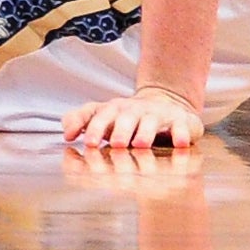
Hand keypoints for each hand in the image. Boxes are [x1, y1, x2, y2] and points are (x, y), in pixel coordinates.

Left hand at [63, 82, 204, 149]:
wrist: (168, 104)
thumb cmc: (127, 118)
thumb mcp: (103, 116)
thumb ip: (79, 120)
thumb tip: (66, 134)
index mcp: (114, 110)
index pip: (101, 114)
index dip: (94, 127)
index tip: (89, 143)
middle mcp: (135, 110)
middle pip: (127, 117)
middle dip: (121, 130)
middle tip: (116, 144)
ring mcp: (158, 114)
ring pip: (152, 121)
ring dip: (146, 132)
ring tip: (141, 144)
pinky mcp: (181, 121)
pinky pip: (182, 126)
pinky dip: (181, 134)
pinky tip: (180, 143)